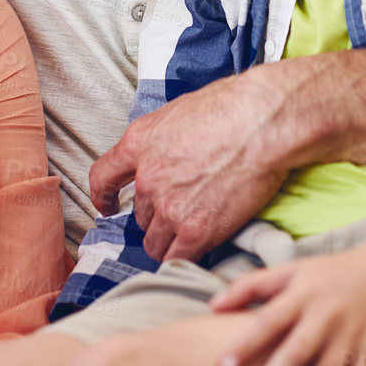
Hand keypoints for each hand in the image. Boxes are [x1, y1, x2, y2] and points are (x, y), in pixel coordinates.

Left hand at [89, 71, 289, 260]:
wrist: (262, 124)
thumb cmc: (234, 108)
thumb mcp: (181, 111)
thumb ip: (164, 139)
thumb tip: (168, 151)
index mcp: (139, 143)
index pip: (103, 177)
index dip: (103, 196)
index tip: (108, 205)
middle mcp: (148, 177)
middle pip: (140, 213)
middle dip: (156, 215)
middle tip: (180, 210)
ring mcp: (169, 207)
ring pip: (154, 241)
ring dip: (168, 240)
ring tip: (189, 233)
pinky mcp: (196, 230)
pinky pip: (177, 257)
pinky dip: (184, 257)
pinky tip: (196, 251)